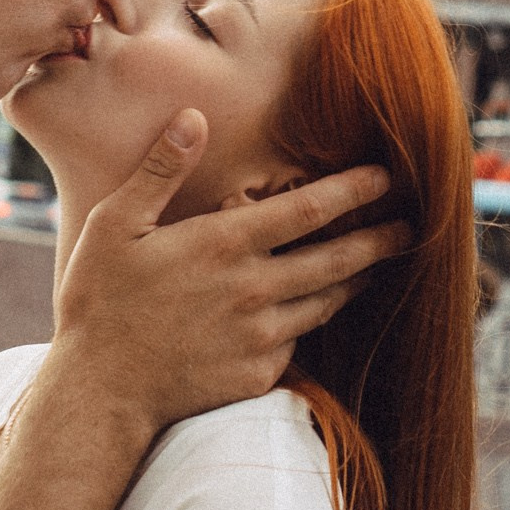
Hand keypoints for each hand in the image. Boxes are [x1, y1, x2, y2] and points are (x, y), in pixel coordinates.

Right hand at [44, 109, 407, 435]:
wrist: (101, 392)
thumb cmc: (99, 301)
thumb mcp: (115, 224)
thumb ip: (160, 170)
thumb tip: (193, 118)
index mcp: (225, 245)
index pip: (308, 210)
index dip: (352, 190)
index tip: (386, 175)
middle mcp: (255, 289)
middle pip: (337, 259)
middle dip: (378, 238)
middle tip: (410, 226)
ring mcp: (261, 336)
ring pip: (325, 302)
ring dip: (355, 280)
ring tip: (375, 266)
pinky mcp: (258, 374)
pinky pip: (297, 343)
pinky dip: (309, 323)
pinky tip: (314, 313)